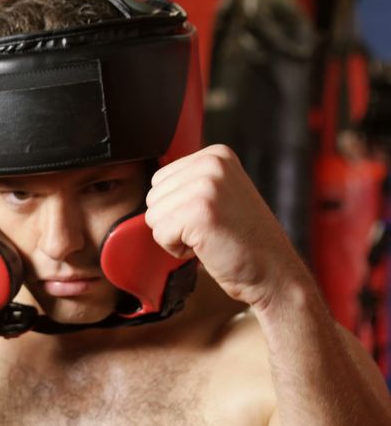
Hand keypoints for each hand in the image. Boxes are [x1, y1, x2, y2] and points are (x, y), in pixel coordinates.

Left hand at [144, 144, 308, 309]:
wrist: (273, 270)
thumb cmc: (243, 240)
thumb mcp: (221, 194)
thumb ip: (190, 183)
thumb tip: (152, 189)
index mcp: (216, 155)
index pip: (160, 179)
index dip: (176, 207)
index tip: (209, 215)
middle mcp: (211, 164)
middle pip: (153, 196)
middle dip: (173, 221)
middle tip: (209, 229)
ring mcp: (206, 186)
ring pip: (153, 216)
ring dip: (175, 235)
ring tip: (209, 237)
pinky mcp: (200, 212)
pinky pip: (160, 234)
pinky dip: (176, 249)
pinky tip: (206, 247)